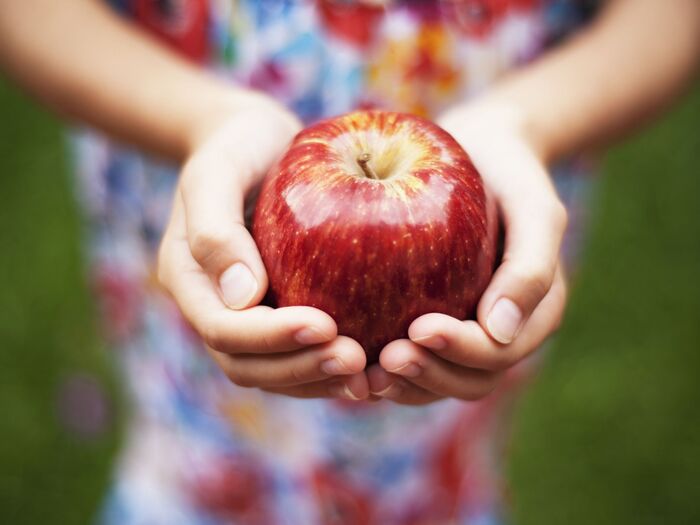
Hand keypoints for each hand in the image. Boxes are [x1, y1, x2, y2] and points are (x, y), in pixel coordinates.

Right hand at [158, 99, 369, 400]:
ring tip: (369, 373)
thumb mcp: (217, 170)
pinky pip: (302, 351)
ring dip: (319, 379)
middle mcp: (216, 307)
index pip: (224, 330)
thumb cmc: (236, 146)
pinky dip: (331, 364)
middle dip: (300, 369)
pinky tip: (374, 360)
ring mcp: (249, 313)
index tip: (325, 326)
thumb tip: (244, 297)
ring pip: (276, 371)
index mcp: (190, 280)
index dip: (271, 338)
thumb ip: (217, 229)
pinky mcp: (283, 308)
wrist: (256, 143)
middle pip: (249, 365)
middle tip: (356, 361)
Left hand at [368, 102, 567, 404]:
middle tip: (386, 358)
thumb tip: (498, 331)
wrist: (481, 155)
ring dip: (403, 384)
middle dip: (429, 376)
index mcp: (533, 316)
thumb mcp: (532, 208)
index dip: (461, 351)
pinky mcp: (428, 324)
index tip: (419, 328)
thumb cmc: (509, 175)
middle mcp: (499, 334)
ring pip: (436, 382)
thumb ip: (529, 267)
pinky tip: (348, 354)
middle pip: (468, 381)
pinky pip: (409, 358)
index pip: (498, 353)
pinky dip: (383, 367)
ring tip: (365, 369)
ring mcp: (464, 332)